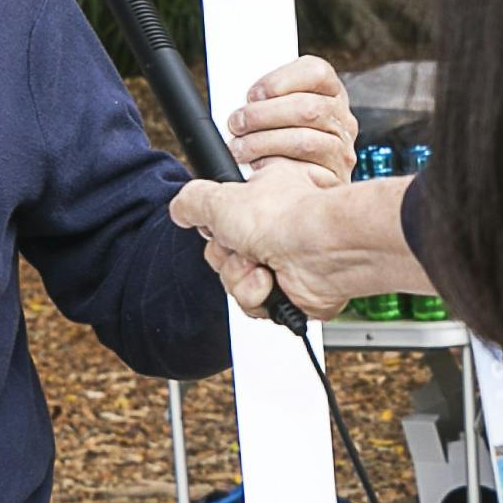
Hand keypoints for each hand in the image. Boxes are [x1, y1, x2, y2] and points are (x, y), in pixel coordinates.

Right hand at [169, 168, 406, 320]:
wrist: (321, 251)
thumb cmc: (285, 218)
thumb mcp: (220, 197)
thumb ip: (192, 201)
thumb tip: (180, 209)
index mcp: (260, 201)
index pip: (221, 222)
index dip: (215, 229)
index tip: (219, 228)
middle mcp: (273, 231)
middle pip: (223, 258)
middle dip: (227, 259)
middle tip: (242, 247)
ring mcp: (283, 263)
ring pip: (235, 284)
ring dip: (241, 279)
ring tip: (262, 266)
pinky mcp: (291, 293)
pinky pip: (254, 305)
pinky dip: (258, 297)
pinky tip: (272, 282)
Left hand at [224, 54, 357, 184]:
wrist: (300, 190)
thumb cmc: (282, 139)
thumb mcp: (279, 110)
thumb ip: (267, 99)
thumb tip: (234, 96)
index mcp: (330, 92)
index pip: (316, 72)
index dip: (280, 80)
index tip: (253, 94)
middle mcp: (341, 119)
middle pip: (308, 108)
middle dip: (264, 115)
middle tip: (236, 123)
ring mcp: (341, 150)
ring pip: (304, 141)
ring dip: (263, 143)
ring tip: (240, 148)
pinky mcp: (334, 178)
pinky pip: (305, 172)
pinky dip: (276, 168)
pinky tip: (260, 168)